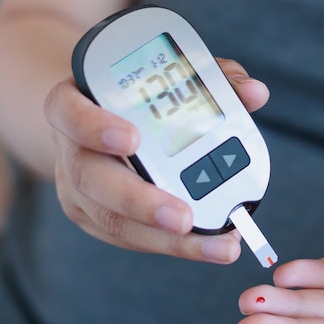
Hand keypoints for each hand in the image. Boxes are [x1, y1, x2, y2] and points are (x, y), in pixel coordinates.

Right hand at [44, 58, 268, 262]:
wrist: (93, 121)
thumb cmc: (134, 99)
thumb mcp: (166, 77)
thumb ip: (209, 79)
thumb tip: (255, 93)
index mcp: (76, 104)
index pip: (67, 111)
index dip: (93, 126)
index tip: (132, 138)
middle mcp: (71, 151)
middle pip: (91, 179)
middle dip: (141, 202)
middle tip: (184, 218)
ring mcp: (77, 190)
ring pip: (112, 220)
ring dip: (167, 240)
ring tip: (216, 246)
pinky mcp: (94, 218)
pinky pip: (129, 238)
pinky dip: (171, 245)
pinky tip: (207, 246)